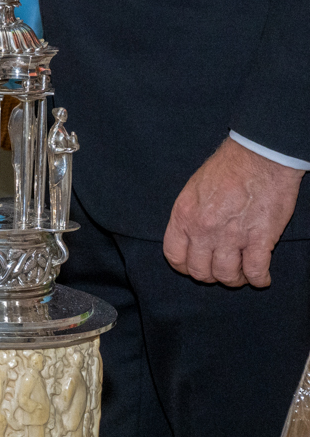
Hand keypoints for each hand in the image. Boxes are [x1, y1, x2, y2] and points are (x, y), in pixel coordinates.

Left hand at [164, 138, 303, 286]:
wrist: (259, 156)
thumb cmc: (227, 168)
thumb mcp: (193, 189)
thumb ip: (189, 215)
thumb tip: (190, 237)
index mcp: (184, 215)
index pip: (174, 255)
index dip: (185, 266)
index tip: (195, 266)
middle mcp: (203, 229)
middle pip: (200, 271)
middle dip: (210, 275)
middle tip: (221, 270)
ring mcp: (231, 236)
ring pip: (226, 276)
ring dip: (234, 279)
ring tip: (241, 273)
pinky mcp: (260, 239)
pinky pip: (255, 272)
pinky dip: (259, 280)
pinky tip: (261, 277)